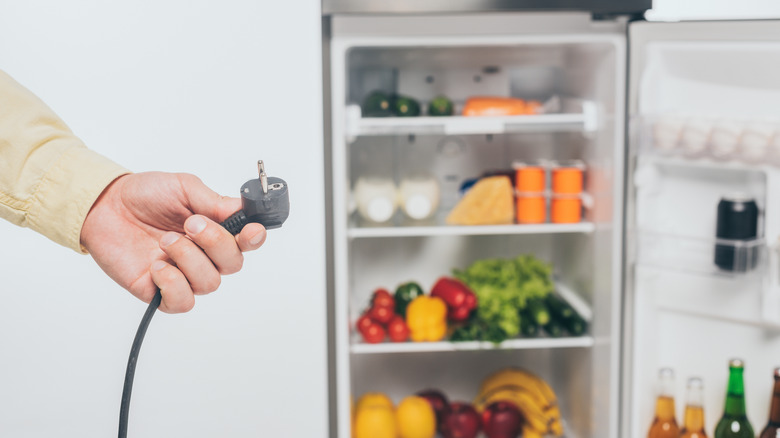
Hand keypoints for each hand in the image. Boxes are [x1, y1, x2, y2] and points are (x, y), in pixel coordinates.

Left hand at [80, 172, 265, 312]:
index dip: (254, 239)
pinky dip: (174, 283)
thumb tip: (241, 210)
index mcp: (215, 230)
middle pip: (233, 264)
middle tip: (191, 224)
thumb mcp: (183, 187)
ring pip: (209, 282)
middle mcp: (204, 255)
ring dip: (189, 258)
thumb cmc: (144, 196)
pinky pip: (183, 301)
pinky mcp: (160, 291)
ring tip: (166, 241)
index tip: (251, 231)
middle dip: (216, 243)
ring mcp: (184, 274)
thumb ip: (214, 201)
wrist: (105, 206)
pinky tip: (159, 265)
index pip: (247, 242)